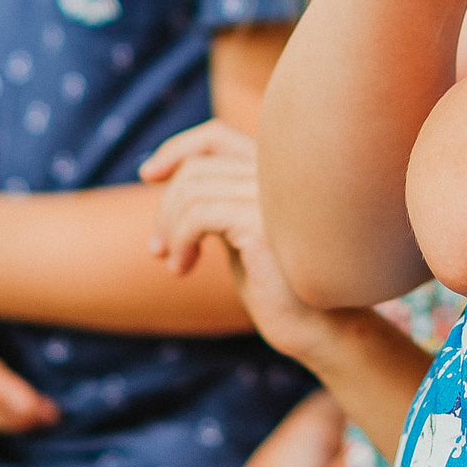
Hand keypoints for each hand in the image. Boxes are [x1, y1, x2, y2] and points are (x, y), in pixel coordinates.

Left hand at [143, 122, 340, 359]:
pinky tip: (182, 269)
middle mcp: (280, 174)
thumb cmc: (277, 287)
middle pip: (197, 167)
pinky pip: (198, 214)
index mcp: (276, 172)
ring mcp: (275, 196)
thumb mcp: (240, 233)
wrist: (318, 331)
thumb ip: (216, 201)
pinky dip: (178, 240)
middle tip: (157, 249)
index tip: (147, 175)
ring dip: (169, 228)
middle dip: (165, 207)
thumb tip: (165, 176)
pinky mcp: (264, 223)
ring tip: (174, 264)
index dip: (176, 149)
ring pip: (192, 189)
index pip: (216, 136)